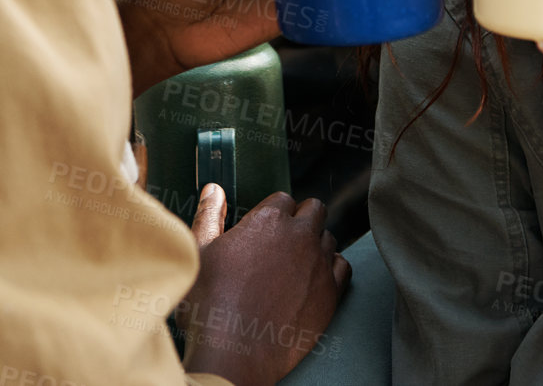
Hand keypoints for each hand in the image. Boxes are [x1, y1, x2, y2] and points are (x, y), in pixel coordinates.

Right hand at [179, 186, 350, 385]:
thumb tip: (214, 190)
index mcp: (268, 221)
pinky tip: (313, 278)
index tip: (263, 229)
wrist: (235, 352)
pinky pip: (343, 266)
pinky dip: (331, 268)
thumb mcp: (200, 253)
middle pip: (314, 210)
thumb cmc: (211, 304)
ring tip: (294, 262)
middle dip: (301, 219)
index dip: (273, 212)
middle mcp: (300, 236)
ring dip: (315, 243)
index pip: (283, 199)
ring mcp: (319, 264)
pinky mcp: (331, 293)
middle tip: (282, 240)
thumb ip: (209, 215)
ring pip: (328, 237)